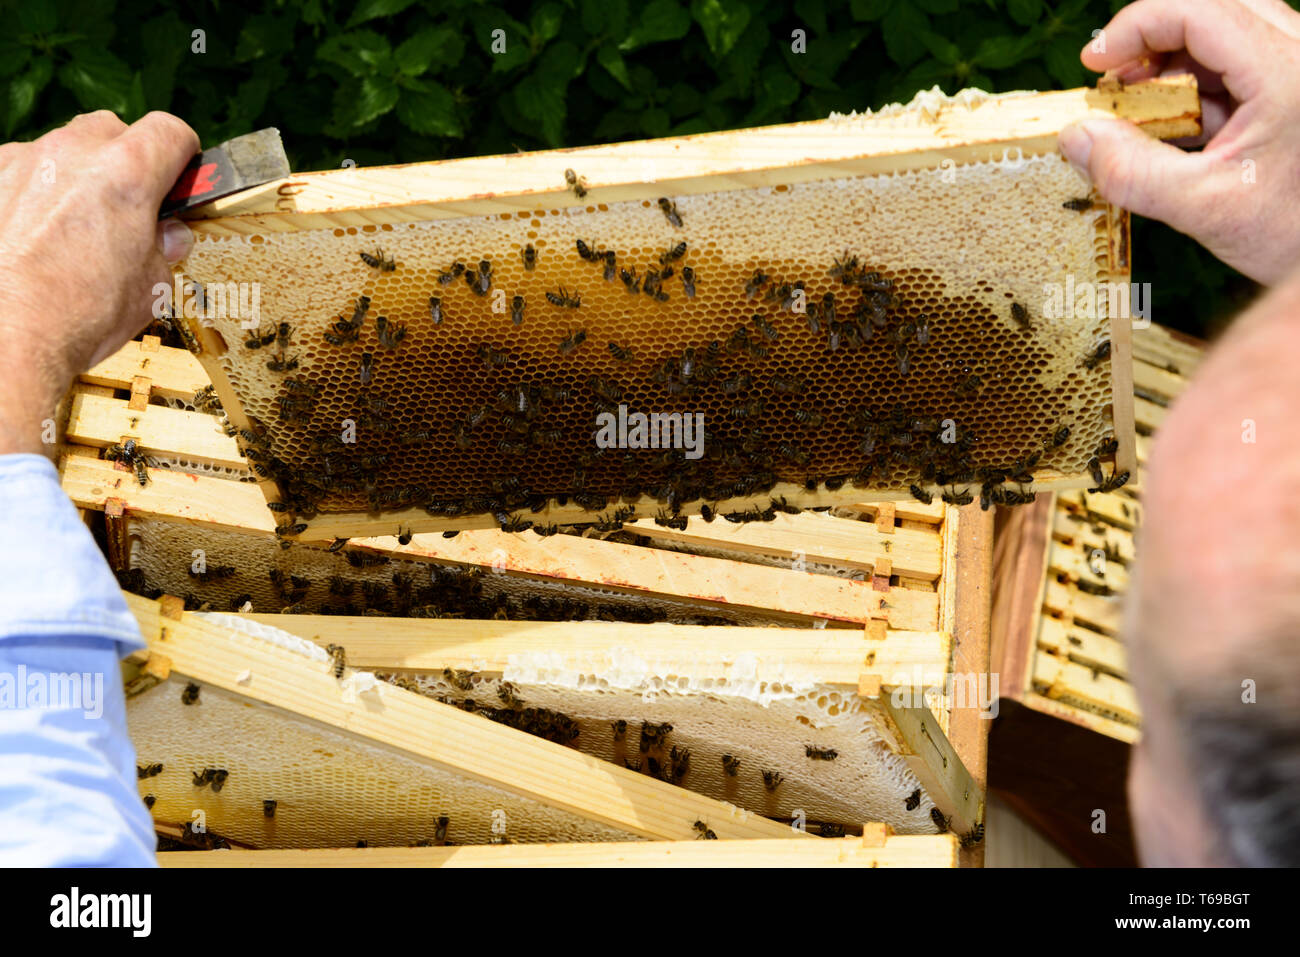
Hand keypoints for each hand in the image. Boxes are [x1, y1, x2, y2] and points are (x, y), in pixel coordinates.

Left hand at [0, 111, 197, 454]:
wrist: (9, 336)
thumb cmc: (77, 315)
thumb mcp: (151, 287)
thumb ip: (162, 248)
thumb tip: (165, 237)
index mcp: (128, 174)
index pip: (170, 132)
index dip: (183, 154)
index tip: (182, 174)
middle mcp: (74, 154)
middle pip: (111, 130)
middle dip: (126, 161)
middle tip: (131, 205)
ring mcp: (23, 162)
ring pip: (62, 151)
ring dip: (77, 177)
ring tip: (77, 227)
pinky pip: (20, 172)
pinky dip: (34, 194)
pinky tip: (36, 235)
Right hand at [1058, 0, 1299, 284]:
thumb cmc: (1294, 233)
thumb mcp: (1204, 208)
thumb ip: (1133, 172)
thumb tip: (1076, 137)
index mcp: (1286, 73)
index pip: (1200, 11)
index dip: (1136, 26)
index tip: (1094, 62)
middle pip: (1214, 7)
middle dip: (1152, 36)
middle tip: (1112, 75)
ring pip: (1228, 30)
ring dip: (1173, 59)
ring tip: (1136, 101)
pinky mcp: (1296, 88)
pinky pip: (1240, 61)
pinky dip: (1197, 83)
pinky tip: (1173, 122)